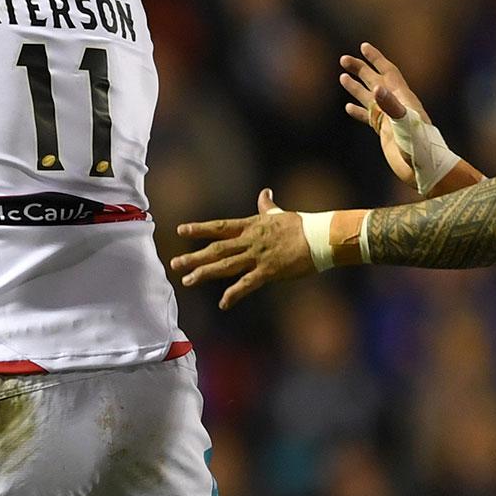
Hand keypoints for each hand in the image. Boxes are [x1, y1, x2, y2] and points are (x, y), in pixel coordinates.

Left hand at [170, 188, 311, 308]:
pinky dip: (234, 294)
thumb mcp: (280, 214)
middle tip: (174, 264)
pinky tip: (223, 303)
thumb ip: (267, 206)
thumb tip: (265, 192)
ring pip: (226, 265)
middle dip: (194, 256)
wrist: (320, 237)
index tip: (180, 230)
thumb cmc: (302, 226)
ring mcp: (257, 256)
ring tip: (187, 281)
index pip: (220, 227)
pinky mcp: (269, 271)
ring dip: (205, 273)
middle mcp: (249, 241)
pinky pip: (247, 284)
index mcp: (251, 226)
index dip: (199, 229)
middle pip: (217, 249)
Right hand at [338, 42, 427, 186]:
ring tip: (342, 77)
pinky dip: (357, 111)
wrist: (423, 167)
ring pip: (369, 97)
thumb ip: (391, 105)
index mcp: (402, 97)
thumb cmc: (419, 145)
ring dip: (356, 87)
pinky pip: (368, 117)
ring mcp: (389, 118)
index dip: (375, 58)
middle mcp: (396, 105)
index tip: (362, 46)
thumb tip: (376, 88)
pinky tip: (349, 107)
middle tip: (343, 59)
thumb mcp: (405, 123)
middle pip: (375, 80)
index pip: (387, 72)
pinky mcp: (385, 131)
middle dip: (360, 69)